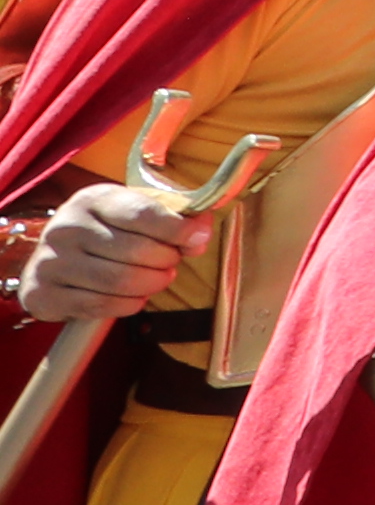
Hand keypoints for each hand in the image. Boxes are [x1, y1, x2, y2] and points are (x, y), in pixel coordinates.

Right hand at [15, 182, 198, 320]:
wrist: (53, 260)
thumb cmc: (106, 232)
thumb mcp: (134, 213)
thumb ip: (171, 218)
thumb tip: (200, 234)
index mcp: (92, 199)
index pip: (142, 213)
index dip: (177, 229)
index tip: (197, 238)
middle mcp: (65, 227)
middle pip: (134, 251)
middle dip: (166, 261)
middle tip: (172, 263)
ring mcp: (50, 262)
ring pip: (118, 281)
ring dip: (151, 284)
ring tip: (158, 279)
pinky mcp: (43, 294)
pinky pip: (99, 305)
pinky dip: (128, 305)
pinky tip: (136, 297)